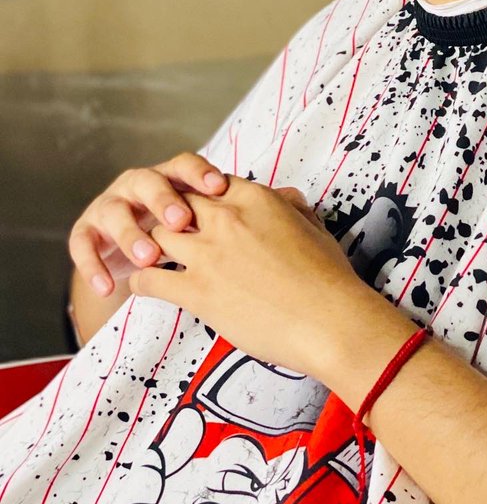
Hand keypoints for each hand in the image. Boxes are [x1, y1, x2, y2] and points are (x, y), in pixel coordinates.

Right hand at [67, 153, 228, 297]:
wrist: (139, 256)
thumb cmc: (184, 234)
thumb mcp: (208, 222)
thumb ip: (238, 210)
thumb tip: (289, 200)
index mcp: (172, 178)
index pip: (185, 166)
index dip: (199, 173)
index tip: (219, 186)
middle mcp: (140, 185)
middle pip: (150, 182)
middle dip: (164, 200)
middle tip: (181, 221)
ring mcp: (111, 205)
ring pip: (116, 213)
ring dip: (131, 235)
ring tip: (150, 258)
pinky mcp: (88, 231)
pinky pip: (83, 245)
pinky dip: (94, 266)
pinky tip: (107, 287)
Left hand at [127, 175, 357, 376]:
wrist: (329, 319)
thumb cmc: (329, 277)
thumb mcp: (315, 228)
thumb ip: (292, 207)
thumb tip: (286, 197)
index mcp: (254, 199)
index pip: (210, 184)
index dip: (199, 198)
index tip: (195, 213)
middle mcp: (225, 219)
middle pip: (177, 204)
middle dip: (169, 218)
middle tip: (166, 235)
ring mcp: (207, 254)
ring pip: (156, 236)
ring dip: (150, 246)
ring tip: (148, 258)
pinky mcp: (196, 291)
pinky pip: (149, 278)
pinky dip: (142, 281)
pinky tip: (145, 286)